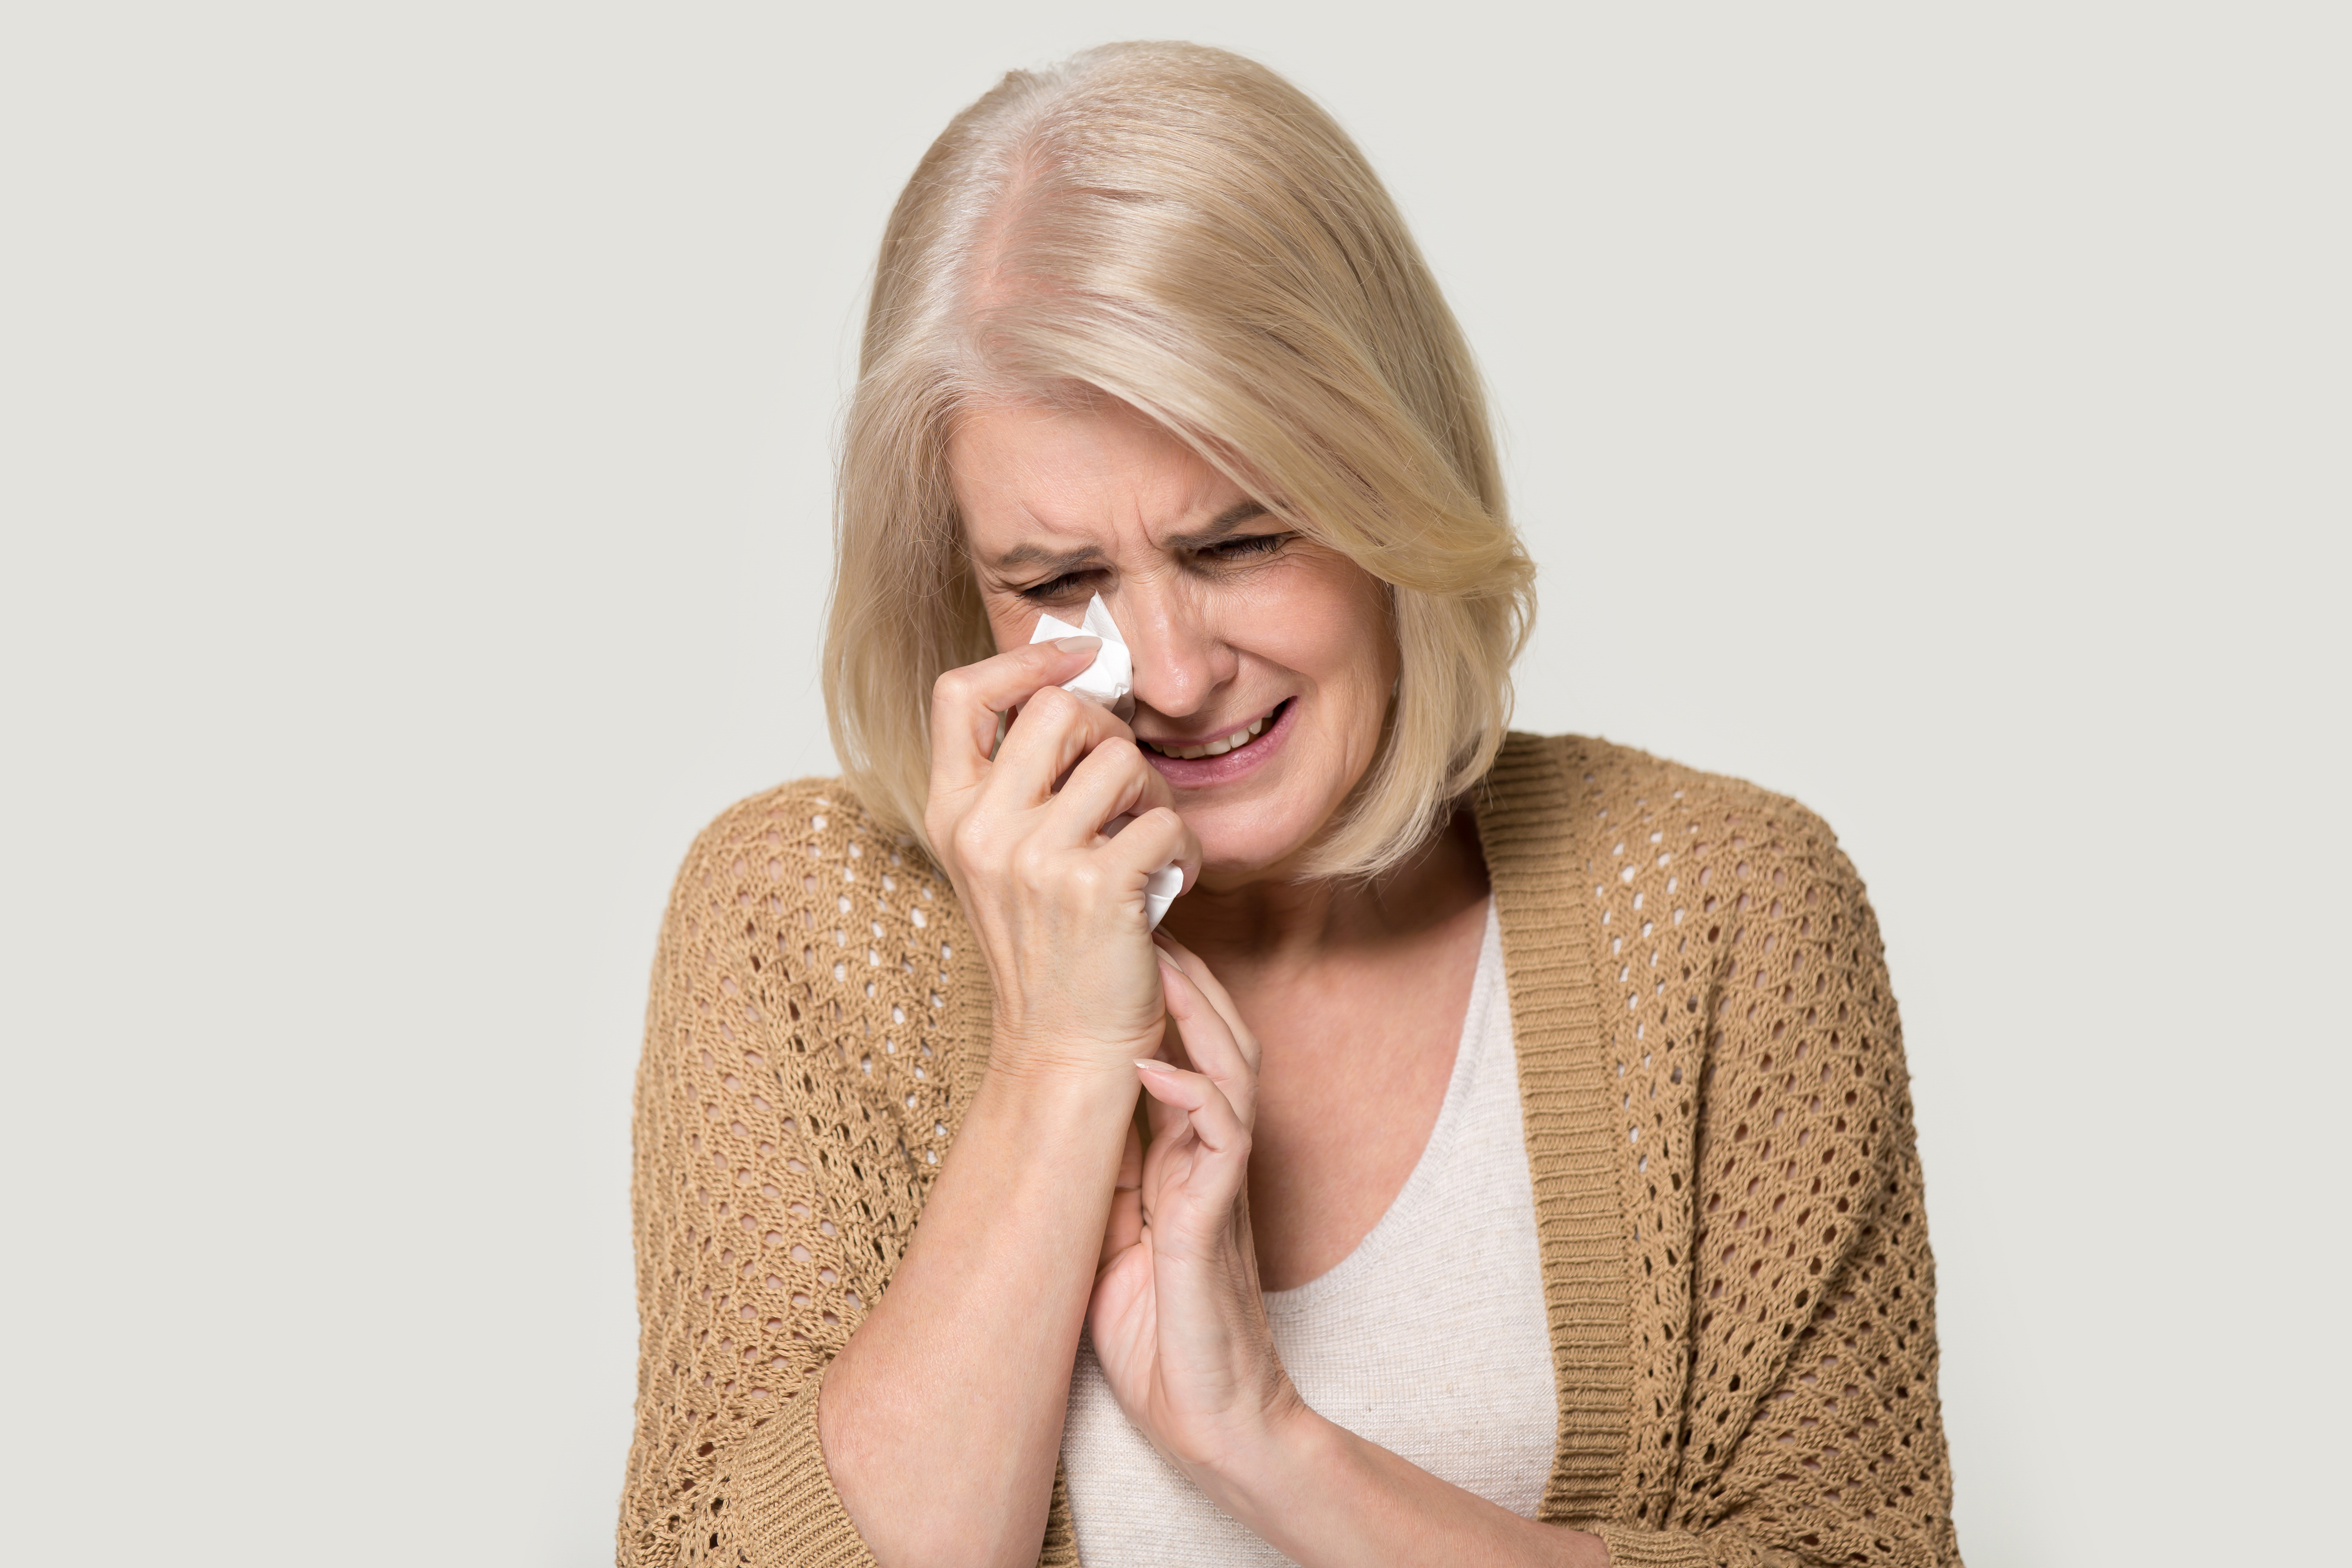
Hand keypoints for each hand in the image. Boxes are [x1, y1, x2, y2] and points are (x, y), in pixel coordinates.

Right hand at [926, 639, 1203, 1077]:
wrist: (1064, 1048)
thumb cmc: (1052, 946)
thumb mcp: (1007, 857)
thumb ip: (1023, 781)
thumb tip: (1081, 687)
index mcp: (952, 813)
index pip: (960, 692)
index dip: (1027, 659)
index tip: (1084, 659)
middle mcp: (982, 830)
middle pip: (1058, 709)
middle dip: (1112, 734)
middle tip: (1130, 790)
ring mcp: (1034, 860)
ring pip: (1123, 760)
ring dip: (1157, 797)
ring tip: (1152, 844)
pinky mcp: (1095, 889)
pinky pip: (1166, 822)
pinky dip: (1187, 849)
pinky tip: (1173, 882)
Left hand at [1088, 935, 1305, 1476]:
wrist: (1214, 1424)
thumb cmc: (1161, 1342)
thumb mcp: (1115, 1242)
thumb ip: (1109, 1182)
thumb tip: (1065, 1128)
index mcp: (1184, 1167)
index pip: (1187, 1061)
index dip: (1168, 1004)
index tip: (1133, 948)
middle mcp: (1209, 1167)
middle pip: (1220, 1048)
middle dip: (1190, 984)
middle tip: (1153, 921)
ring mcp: (1219, 1193)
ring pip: (1231, 1079)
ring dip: (1198, 1018)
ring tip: (1163, 965)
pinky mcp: (1215, 1231)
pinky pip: (1220, 1148)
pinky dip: (1194, 1099)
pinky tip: (1161, 1068)